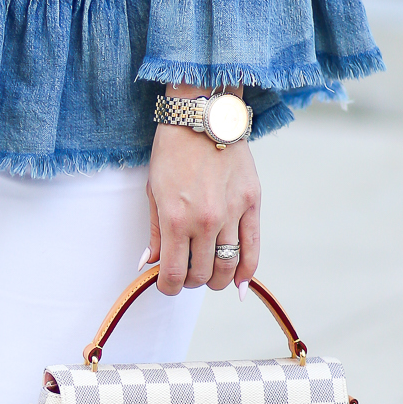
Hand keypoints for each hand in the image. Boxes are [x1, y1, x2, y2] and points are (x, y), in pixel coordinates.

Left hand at [144, 101, 260, 296]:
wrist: (202, 116)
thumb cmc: (171, 152)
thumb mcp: (153, 190)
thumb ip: (155, 232)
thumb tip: (149, 264)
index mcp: (176, 218)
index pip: (173, 273)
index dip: (167, 287)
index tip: (165, 284)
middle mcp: (206, 221)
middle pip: (202, 274)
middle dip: (190, 281)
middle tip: (184, 272)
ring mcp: (232, 213)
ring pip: (228, 268)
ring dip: (216, 279)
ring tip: (208, 273)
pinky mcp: (252, 204)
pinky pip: (253, 250)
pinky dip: (246, 273)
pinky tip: (239, 284)